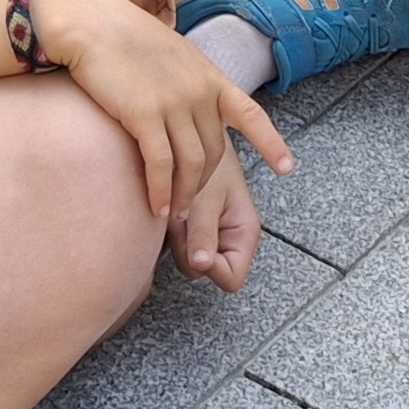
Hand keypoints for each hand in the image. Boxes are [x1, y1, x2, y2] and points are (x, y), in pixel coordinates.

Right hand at [34, 0, 292, 219]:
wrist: (93, 24)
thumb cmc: (126, 40)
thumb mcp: (174, 57)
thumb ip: (189, 84)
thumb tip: (192, 110)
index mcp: (210, 77)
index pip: (251, 113)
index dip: (271, 143)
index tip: (288, 167)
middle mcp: (199, 92)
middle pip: (214, 152)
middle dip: (202, 184)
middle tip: (188, 206)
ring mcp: (174, 103)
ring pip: (191, 164)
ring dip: (183, 195)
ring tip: (173, 216)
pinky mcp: (144, 115)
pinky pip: (160, 164)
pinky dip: (160, 191)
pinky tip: (154, 209)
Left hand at [166, 147, 259, 288]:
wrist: (191, 132)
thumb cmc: (205, 157)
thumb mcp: (207, 193)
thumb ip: (204, 230)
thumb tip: (201, 265)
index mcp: (244, 232)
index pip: (231, 276)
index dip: (211, 268)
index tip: (193, 246)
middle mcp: (228, 239)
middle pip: (204, 270)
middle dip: (188, 248)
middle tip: (181, 215)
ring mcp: (207, 235)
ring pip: (187, 258)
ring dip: (175, 237)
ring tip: (174, 207)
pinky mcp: (189, 229)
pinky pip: (176, 245)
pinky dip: (168, 232)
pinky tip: (165, 212)